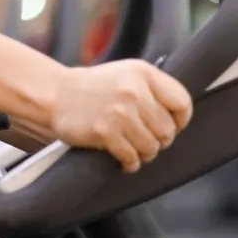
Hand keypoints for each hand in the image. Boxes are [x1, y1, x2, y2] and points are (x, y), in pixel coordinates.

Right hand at [48, 61, 192, 172]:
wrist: (56, 94)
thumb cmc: (94, 87)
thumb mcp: (127, 73)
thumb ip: (154, 88)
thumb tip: (179, 117)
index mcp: (143, 73)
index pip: (182, 102)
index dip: (180, 120)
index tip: (172, 126)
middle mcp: (134, 92)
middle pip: (168, 130)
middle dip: (160, 140)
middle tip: (147, 139)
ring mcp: (120, 113)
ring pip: (152, 147)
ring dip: (145, 153)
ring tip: (134, 149)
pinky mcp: (105, 133)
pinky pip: (131, 158)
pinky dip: (130, 163)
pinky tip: (124, 159)